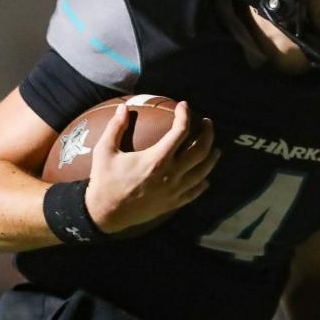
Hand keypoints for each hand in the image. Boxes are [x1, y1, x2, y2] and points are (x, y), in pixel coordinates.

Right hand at [85, 101, 219, 232]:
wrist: (105, 213)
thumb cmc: (104, 180)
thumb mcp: (105, 151)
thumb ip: (115, 127)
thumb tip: (123, 107)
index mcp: (157, 159)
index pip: (180, 131)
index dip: (184, 115)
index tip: (184, 106)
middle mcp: (171, 174)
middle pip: (200, 150)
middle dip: (208, 134)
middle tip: (207, 123)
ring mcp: (174, 190)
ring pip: (203, 171)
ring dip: (212, 157)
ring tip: (215, 148)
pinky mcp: (173, 203)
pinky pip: (195, 191)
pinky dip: (203, 182)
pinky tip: (205, 177)